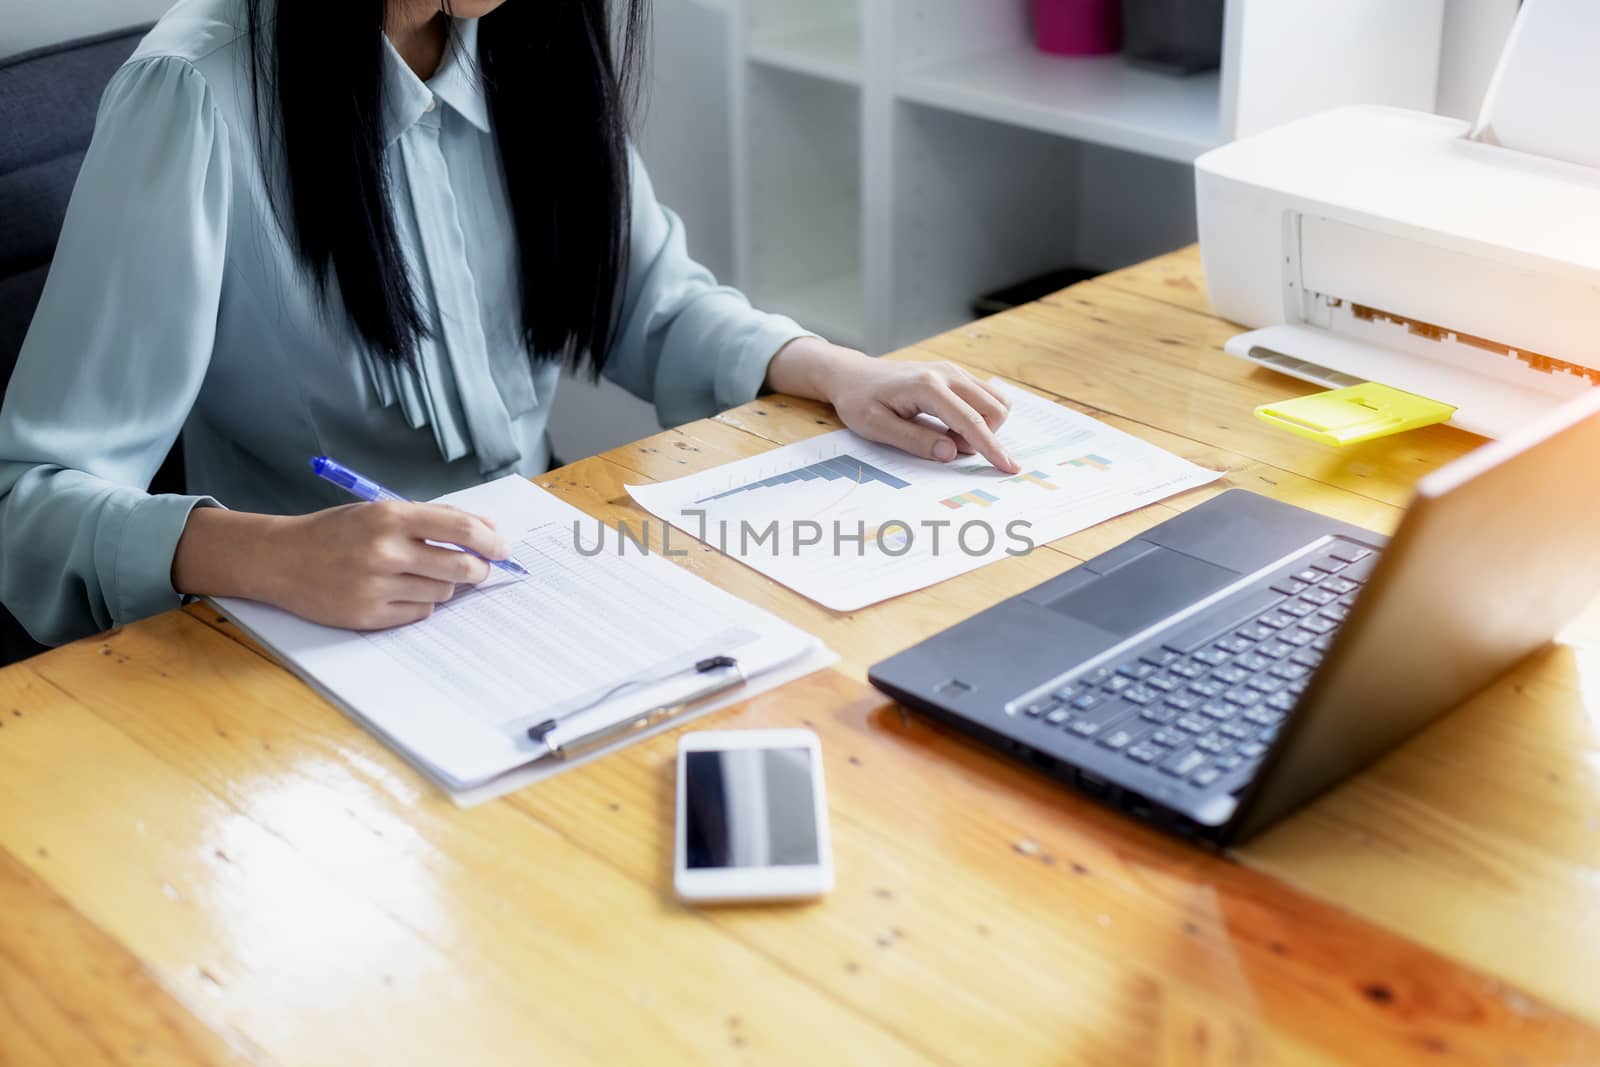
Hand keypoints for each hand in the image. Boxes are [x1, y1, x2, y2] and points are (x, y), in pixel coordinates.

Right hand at [173, 502, 511, 629]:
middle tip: (479, 568)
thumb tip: (487, 529)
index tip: (504, 548)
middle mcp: (384, 551)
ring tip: (420, 575)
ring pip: (442, 594)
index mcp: (389, 517)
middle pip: (461, 568)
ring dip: (443, 587)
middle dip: (478, 569)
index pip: (461, 530)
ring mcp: (375, 587)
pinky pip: (419, 614)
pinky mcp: (368, 616)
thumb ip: (434, 518)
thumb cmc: (337, 532)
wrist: (280, 559)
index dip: (491, 540)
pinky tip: (400, 591)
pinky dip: (420, 604)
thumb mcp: (382, 512)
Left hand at [766, 337, 1019, 472]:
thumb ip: (915, 440)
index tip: (1009, 467)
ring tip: (946, 435)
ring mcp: (952, 371)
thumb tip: (951, 453)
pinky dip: (976, 415)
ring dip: (982, 425)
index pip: (970, 421)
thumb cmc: (859, 401)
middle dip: (984, 436)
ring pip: (993, 400)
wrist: (852, 375)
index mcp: (927, 387)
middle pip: (992, 408)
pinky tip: (948, 424)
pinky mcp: (954, 374)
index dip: (991, 447)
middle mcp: (946, 373)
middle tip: (947, 446)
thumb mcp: (877, 427)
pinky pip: (983, 396)